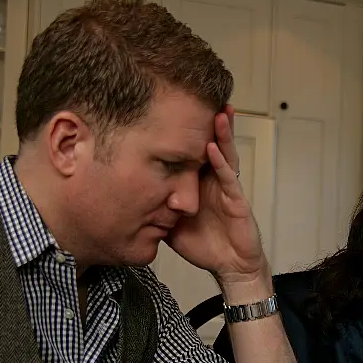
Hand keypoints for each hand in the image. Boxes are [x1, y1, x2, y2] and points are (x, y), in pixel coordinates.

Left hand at [166, 105, 265, 282]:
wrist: (229, 267)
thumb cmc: (205, 244)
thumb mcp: (171, 222)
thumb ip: (155, 206)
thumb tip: (125, 197)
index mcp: (201, 183)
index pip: (194, 151)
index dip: (189, 131)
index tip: (177, 108)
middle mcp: (215, 181)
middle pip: (213, 144)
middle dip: (210, 121)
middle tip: (205, 96)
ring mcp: (228, 189)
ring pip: (225, 155)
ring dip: (221, 134)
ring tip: (218, 112)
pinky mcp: (237, 202)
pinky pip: (228, 179)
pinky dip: (221, 163)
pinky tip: (212, 148)